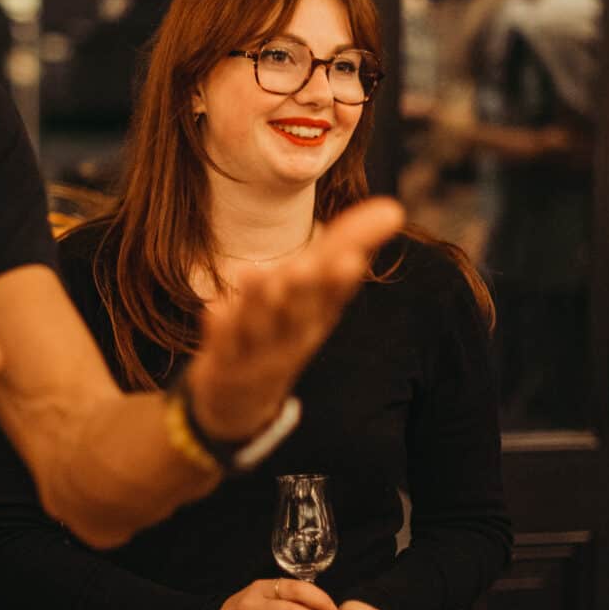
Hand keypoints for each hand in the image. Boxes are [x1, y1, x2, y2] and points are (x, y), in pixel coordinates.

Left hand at [187, 198, 403, 440]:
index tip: (353, 259)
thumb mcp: (319, 292)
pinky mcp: (223, 361)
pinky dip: (220, 327)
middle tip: (311, 265)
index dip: (341, 280)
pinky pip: (221, 344)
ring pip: (260, 325)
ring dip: (261, 301)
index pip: (334, 294)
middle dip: (306, 289)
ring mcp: (257, 351)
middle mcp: (292, 335)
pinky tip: (215, 309)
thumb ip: (350, 245)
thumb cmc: (285, 331)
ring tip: (260, 275)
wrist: (240, 401)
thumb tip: (392, 208)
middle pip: (300, 311)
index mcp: (318, 316)